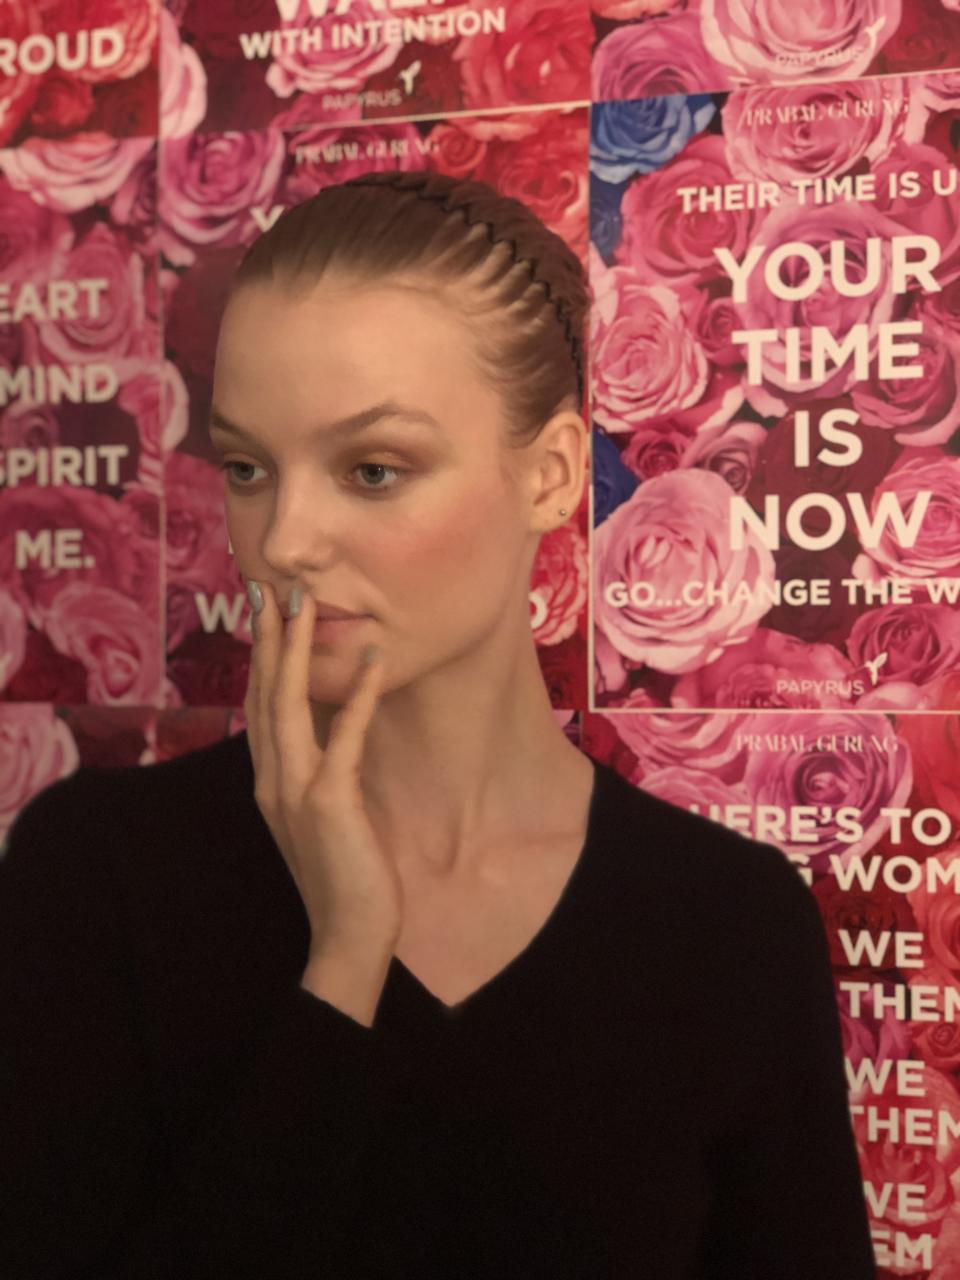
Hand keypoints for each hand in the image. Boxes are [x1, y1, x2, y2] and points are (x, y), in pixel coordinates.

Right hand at [243, 580, 403, 960]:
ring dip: (295, 649)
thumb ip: (318, 772)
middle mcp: (272, 778)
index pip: (260, 705)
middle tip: (265, 585)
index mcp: (270, 780)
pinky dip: (359, 695)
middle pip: (264, 693)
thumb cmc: (345, 876)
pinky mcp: (329, 803)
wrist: (348, 937)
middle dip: (266, 637)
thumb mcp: (323, 815)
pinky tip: (374, 657)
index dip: (261, 656)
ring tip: (302, 602)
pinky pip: (346, 737)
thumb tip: (331, 731)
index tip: (263, 613)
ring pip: (288, 704)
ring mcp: (296, 790)